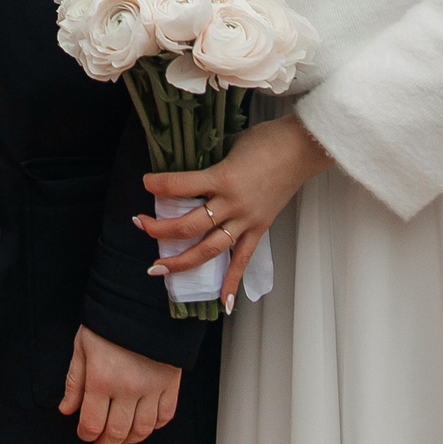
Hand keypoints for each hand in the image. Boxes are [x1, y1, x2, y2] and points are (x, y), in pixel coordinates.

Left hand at [58, 324, 182, 443]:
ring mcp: (152, 387)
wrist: (142, 301)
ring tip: (122, 440)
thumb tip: (67, 409)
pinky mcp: (171, 382)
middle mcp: (128, 388)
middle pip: (117, 432)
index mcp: (102, 379)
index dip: (86, 434)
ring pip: (142, 429)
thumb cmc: (109, 320)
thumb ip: (75, 381)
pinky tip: (146, 424)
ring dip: (130, 440)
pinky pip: (165, 415)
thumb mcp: (82, 345)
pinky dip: (155, 425)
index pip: (92, 423)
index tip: (84, 434)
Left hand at [137, 115, 334, 308]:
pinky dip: (232, 282)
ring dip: (182, 260)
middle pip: (189, 225)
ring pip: (209, 249)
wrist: (302, 148)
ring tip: (158, 268)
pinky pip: (243, 260)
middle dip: (160, 229)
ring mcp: (246, 220)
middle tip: (140, 225)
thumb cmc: (266, 140)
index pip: (180, 186)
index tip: (145, 183)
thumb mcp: (230, 146)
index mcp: (222, 178)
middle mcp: (232, 204)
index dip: (158, 185)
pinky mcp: (259, 229)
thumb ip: (212, 165)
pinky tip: (222, 303)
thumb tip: (192, 173)